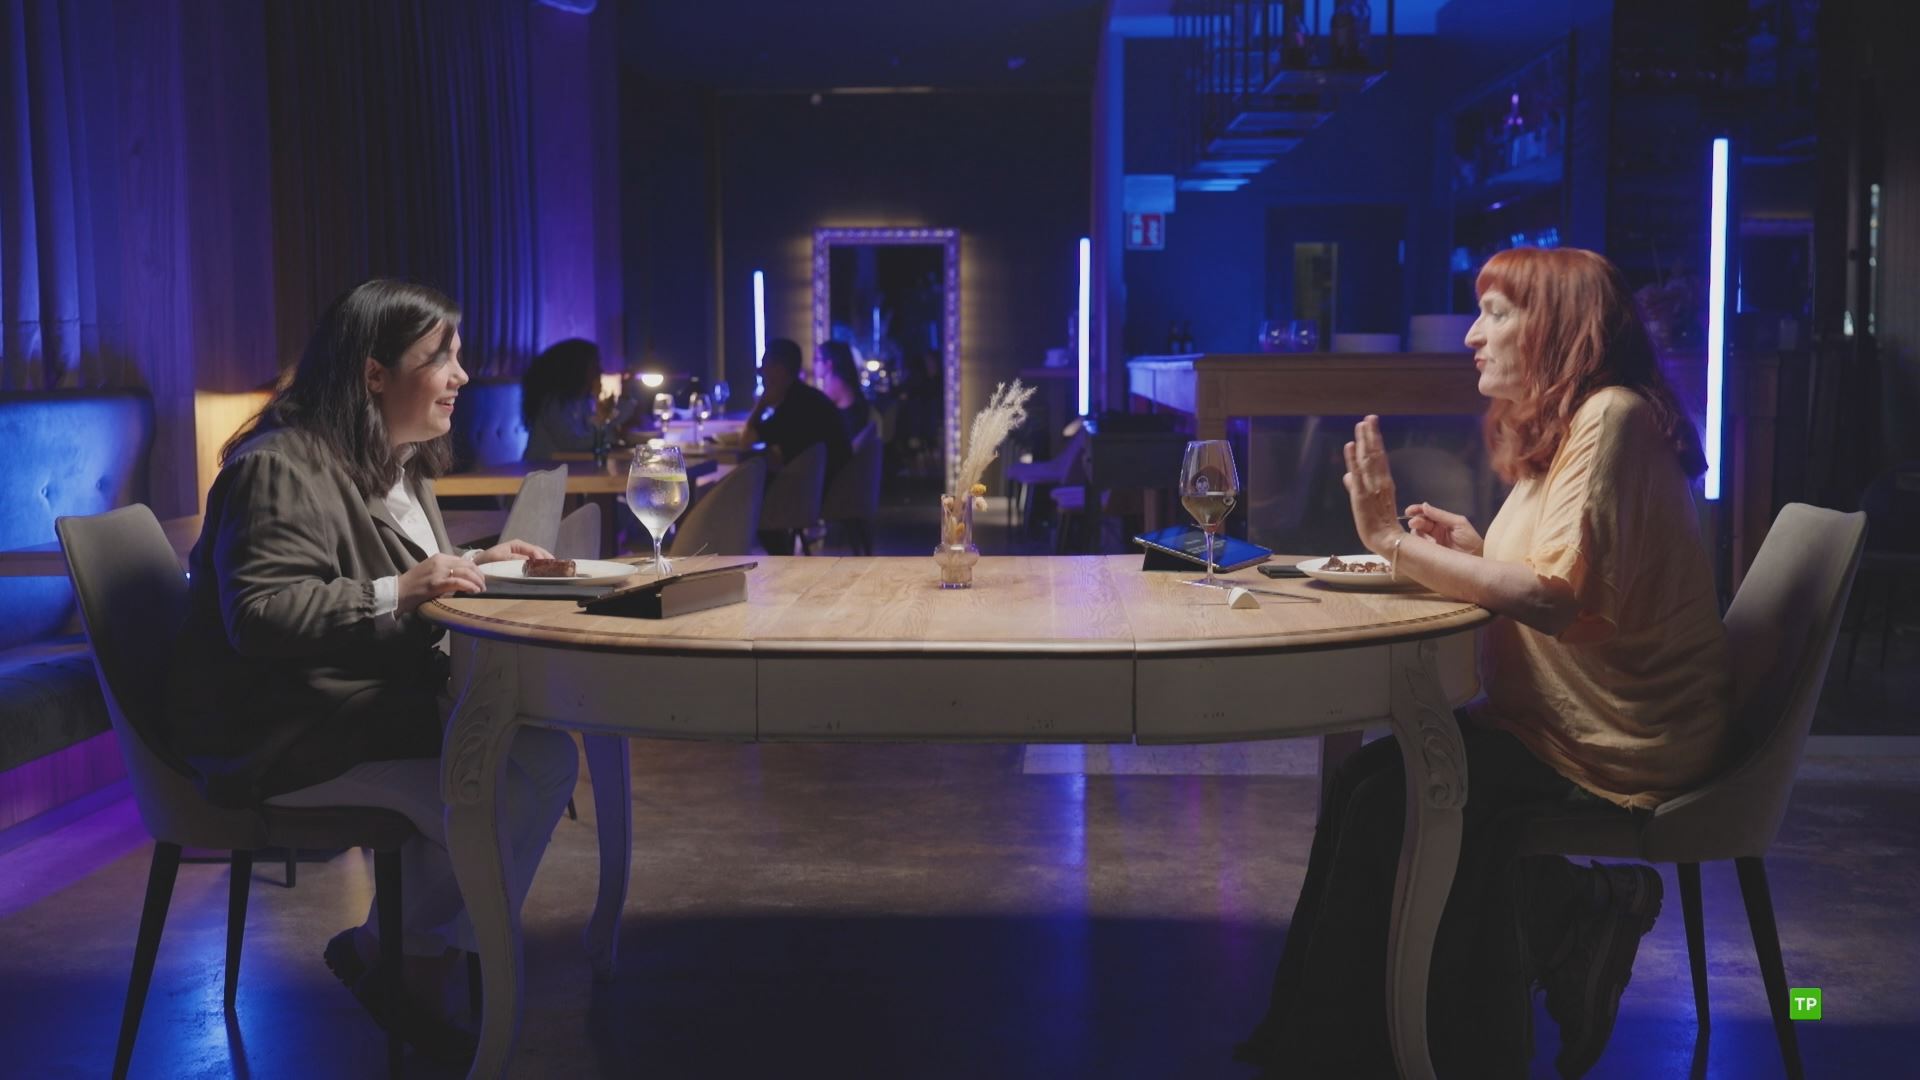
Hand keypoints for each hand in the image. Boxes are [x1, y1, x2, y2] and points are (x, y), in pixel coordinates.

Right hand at [396, 554, 486, 614]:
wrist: (397, 592)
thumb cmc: (414, 585)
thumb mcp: (432, 572)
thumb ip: (446, 571)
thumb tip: (464, 577)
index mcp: (439, 557)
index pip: (464, 560)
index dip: (476, 569)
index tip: (481, 579)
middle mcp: (440, 561)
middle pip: (468, 565)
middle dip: (479, 575)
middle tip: (484, 585)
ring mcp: (437, 571)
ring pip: (465, 572)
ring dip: (477, 581)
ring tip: (481, 589)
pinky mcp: (436, 583)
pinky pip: (457, 582)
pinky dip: (469, 586)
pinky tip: (474, 591)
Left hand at [470, 539, 552, 564]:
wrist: (480, 563)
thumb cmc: (488, 559)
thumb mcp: (499, 557)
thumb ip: (513, 558)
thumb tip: (527, 560)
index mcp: (517, 544)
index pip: (533, 550)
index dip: (541, 557)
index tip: (546, 564)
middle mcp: (522, 548)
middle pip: (539, 551)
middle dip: (547, 558)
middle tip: (557, 566)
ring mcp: (522, 554)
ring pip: (538, 556)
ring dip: (546, 562)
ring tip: (555, 568)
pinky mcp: (521, 560)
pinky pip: (534, 561)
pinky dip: (540, 565)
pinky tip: (546, 569)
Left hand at [1341, 415, 1402, 555]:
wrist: (1384, 540)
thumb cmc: (1377, 523)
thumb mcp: (1365, 501)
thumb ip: (1355, 485)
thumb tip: (1347, 474)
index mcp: (1384, 482)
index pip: (1379, 457)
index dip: (1374, 440)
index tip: (1371, 423)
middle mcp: (1380, 481)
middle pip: (1375, 454)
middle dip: (1371, 435)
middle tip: (1369, 418)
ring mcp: (1371, 488)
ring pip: (1368, 460)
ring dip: (1364, 442)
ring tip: (1361, 425)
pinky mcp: (1361, 496)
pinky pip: (1358, 475)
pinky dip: (1353, 460)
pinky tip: (1350, 446)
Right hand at [1404, 502, 1483, 556]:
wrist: (1477, 559)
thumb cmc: (1471, 540)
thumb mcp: (1458, 523)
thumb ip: (1441, 515)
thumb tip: (1424, 505)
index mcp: (1442, 521)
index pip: (1426, 513)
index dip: (1417, 510)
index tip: (1409, 511)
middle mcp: (1434, 530)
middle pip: (1419, 523)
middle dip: (1416, 522)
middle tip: (1415, 524)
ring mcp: (1431, 542)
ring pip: (1418, 535)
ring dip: (1420, 535)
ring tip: (1431, 541)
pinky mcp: (1429, 553)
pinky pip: (1420, 547)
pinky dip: (1422, 546)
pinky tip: (1430, 547)